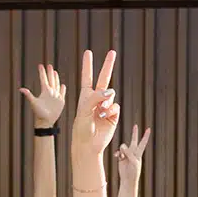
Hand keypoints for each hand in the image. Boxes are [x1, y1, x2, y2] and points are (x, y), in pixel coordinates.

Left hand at [19, 63, 66, 128]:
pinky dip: (63, 89)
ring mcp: (55, 96)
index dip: (42, 72)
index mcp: (44, 91)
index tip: (40, 65)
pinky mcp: (60, 101)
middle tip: (49, 65)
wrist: (46, 121)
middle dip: (49, 72)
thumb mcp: (34, 103)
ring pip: (56, 84)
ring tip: (54, 72)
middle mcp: (50, 92)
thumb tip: (20, 89)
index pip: (43, 79)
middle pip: (50, 80)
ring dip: (56, 78)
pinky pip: (62, 93)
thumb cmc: (39, 113)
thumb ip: (28, 95)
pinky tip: (62, 85)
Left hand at [71, 48, 119, 165]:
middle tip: (112, 52)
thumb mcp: (84, 110)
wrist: (88, 145)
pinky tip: (105, 116)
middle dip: (108, 66)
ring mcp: (105, 107)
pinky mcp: (113, 115)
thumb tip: (110, 91)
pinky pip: (116, 106)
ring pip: (110, 95)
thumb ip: (95, 97)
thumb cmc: (81, 128)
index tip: (88, 53)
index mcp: (85, 97)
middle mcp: (96, 100)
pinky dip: (111, 110)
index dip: (87, 65)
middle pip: (103, 79)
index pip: (87, 78)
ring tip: (100, 112)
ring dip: (105, 102)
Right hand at [115, 124, 150, 183]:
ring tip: (122, 156)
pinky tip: (117, 156)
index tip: (148, 129)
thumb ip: (129, 153)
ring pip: (123, 146)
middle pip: (134, 140)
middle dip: (134, 133)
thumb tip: (123, 146)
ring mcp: (127, 154)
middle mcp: (133, 152)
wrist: (128, 179)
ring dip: (122, 150)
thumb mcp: (133, 162)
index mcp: (139, 153)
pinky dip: (117, 153)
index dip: (145, 136)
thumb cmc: (133, 172)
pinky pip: (118, 152)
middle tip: (135, 125)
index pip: (143, 142)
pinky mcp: (121, 157)